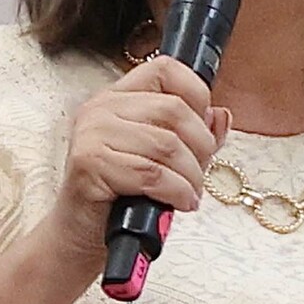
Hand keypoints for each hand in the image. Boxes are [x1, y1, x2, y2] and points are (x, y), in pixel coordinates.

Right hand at [43, 56, 228, 274]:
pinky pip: (151, 173)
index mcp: (118, 97)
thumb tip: (221, 116)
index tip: (203, 130)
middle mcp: (101, 108)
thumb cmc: (123, 195)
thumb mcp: (164, 160)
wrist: (82, 235)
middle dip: (200, 147)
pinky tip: (179, 203)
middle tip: (199, 174)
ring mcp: (92, 133)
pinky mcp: (90, 163)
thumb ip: (194, 134)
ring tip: (190, 194)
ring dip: (191, 176)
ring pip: (167, 145)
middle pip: (174, 109)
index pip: (165, 69)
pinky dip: (176, 191)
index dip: (196, 94)